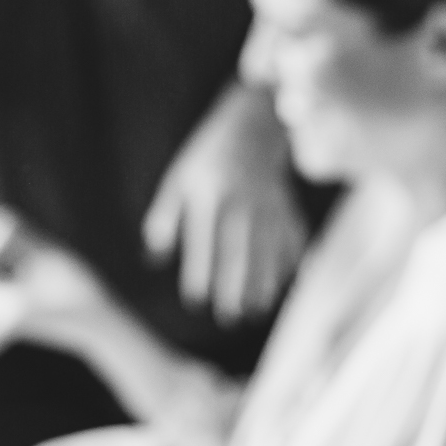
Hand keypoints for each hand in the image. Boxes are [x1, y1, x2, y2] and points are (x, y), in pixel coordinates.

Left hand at [143, 82, 307, 323]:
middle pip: (239, 250)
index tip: (194, 300)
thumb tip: (153, 260)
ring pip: (268, 251)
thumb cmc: (206, 161)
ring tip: (255, 312)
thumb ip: (164, 220)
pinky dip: (289, 265)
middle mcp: (240, 202)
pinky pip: (292, 241)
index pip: (203, 241)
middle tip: (228, 318)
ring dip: (264, 284)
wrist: (253, 128)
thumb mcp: (178, 181)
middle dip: (235, 286)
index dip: (200, 272)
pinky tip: (281, 287)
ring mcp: (269, 206)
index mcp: (208, 195)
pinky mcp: (288, 208)